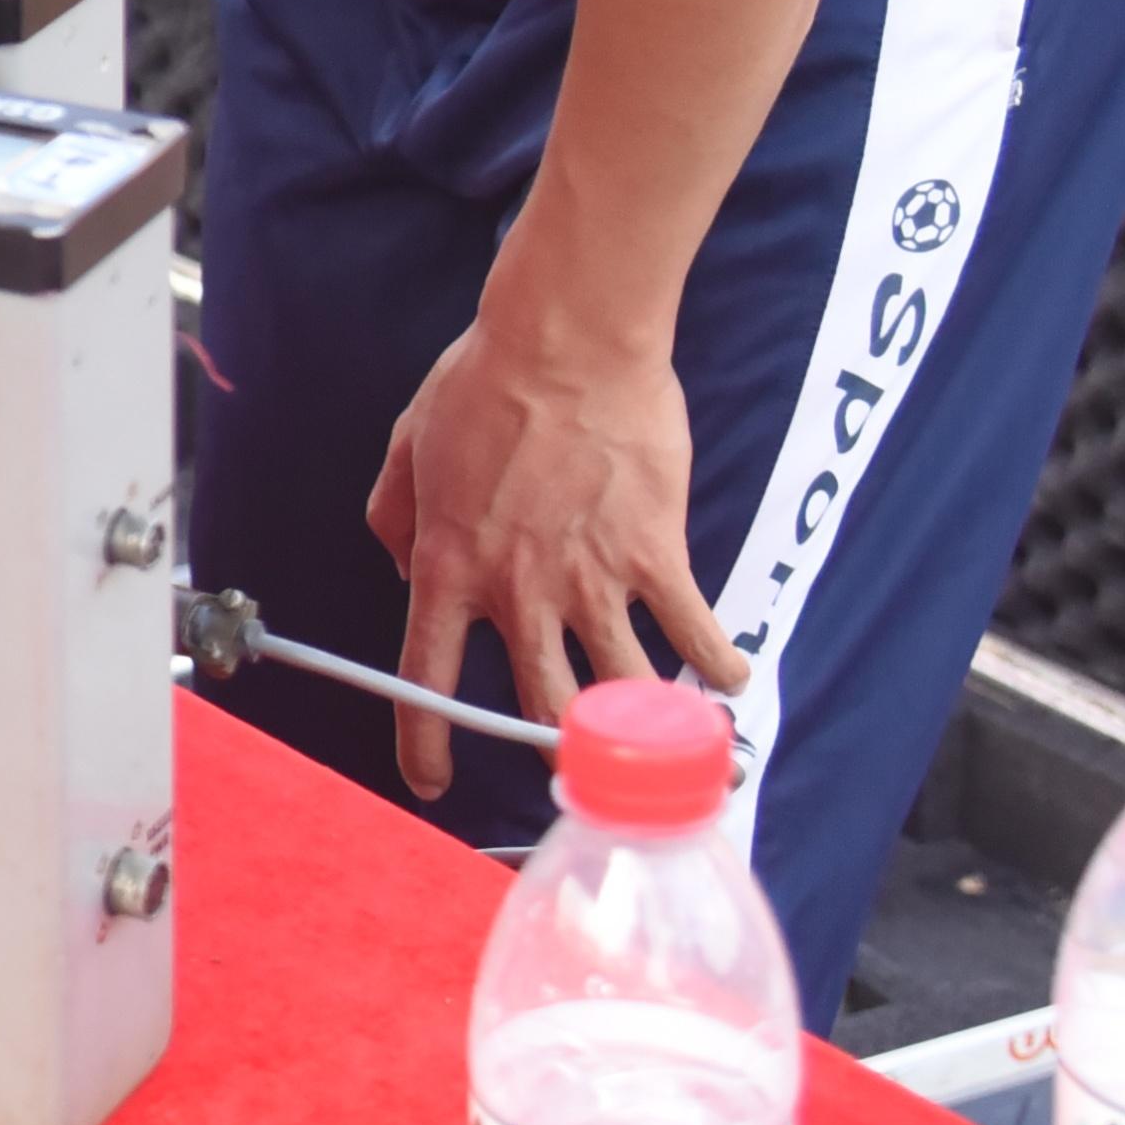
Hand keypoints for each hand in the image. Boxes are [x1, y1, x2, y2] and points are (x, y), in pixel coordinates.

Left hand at [363, 284, 738, 801]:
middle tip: (574, 760)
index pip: (426, 677)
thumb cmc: (483, 384)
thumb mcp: (408, 449)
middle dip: (554, 746)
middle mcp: (518, 590)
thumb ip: (396, 518)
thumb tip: (409, 571)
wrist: (567, 341)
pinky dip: (715, 664)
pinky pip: (691, 630)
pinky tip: (729, 678)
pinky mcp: (654, 553)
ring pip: (618, 687)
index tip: (433, 783)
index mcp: (450, 567)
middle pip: (537, 702)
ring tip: (660, 736)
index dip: (426, 742)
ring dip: (641, 721)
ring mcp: (591, 578)